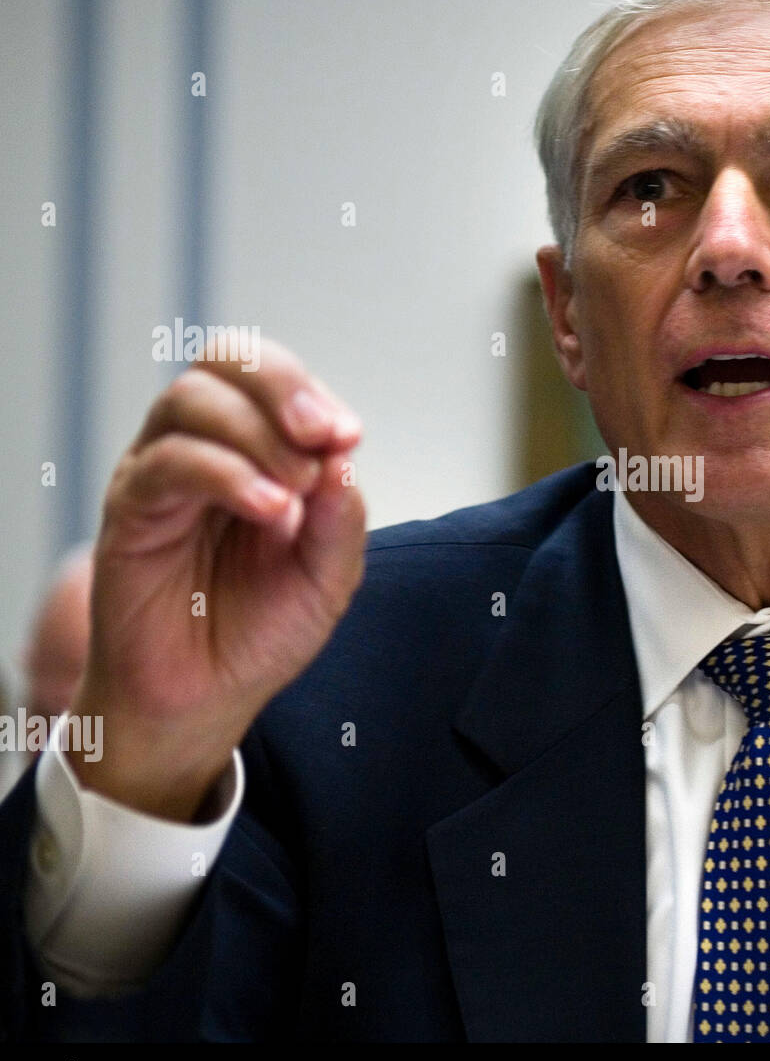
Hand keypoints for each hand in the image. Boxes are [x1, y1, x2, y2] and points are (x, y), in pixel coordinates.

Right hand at [68, 339, 366, 821]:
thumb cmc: (262, 631)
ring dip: (256, 431)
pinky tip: (268, 508)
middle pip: (224, 361)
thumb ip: (340, 518)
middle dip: (282, 385)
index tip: (348, 437)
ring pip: (191, 399)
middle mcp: (206, 448)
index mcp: (256, 450)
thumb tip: (343, 457)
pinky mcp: (131, 510)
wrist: (206, 699)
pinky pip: (166, 462)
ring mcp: (164, 474)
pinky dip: (224, 473)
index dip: (311, 393)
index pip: (272, 378)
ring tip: (295, 490)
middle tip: (322, 435)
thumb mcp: (327, 577)